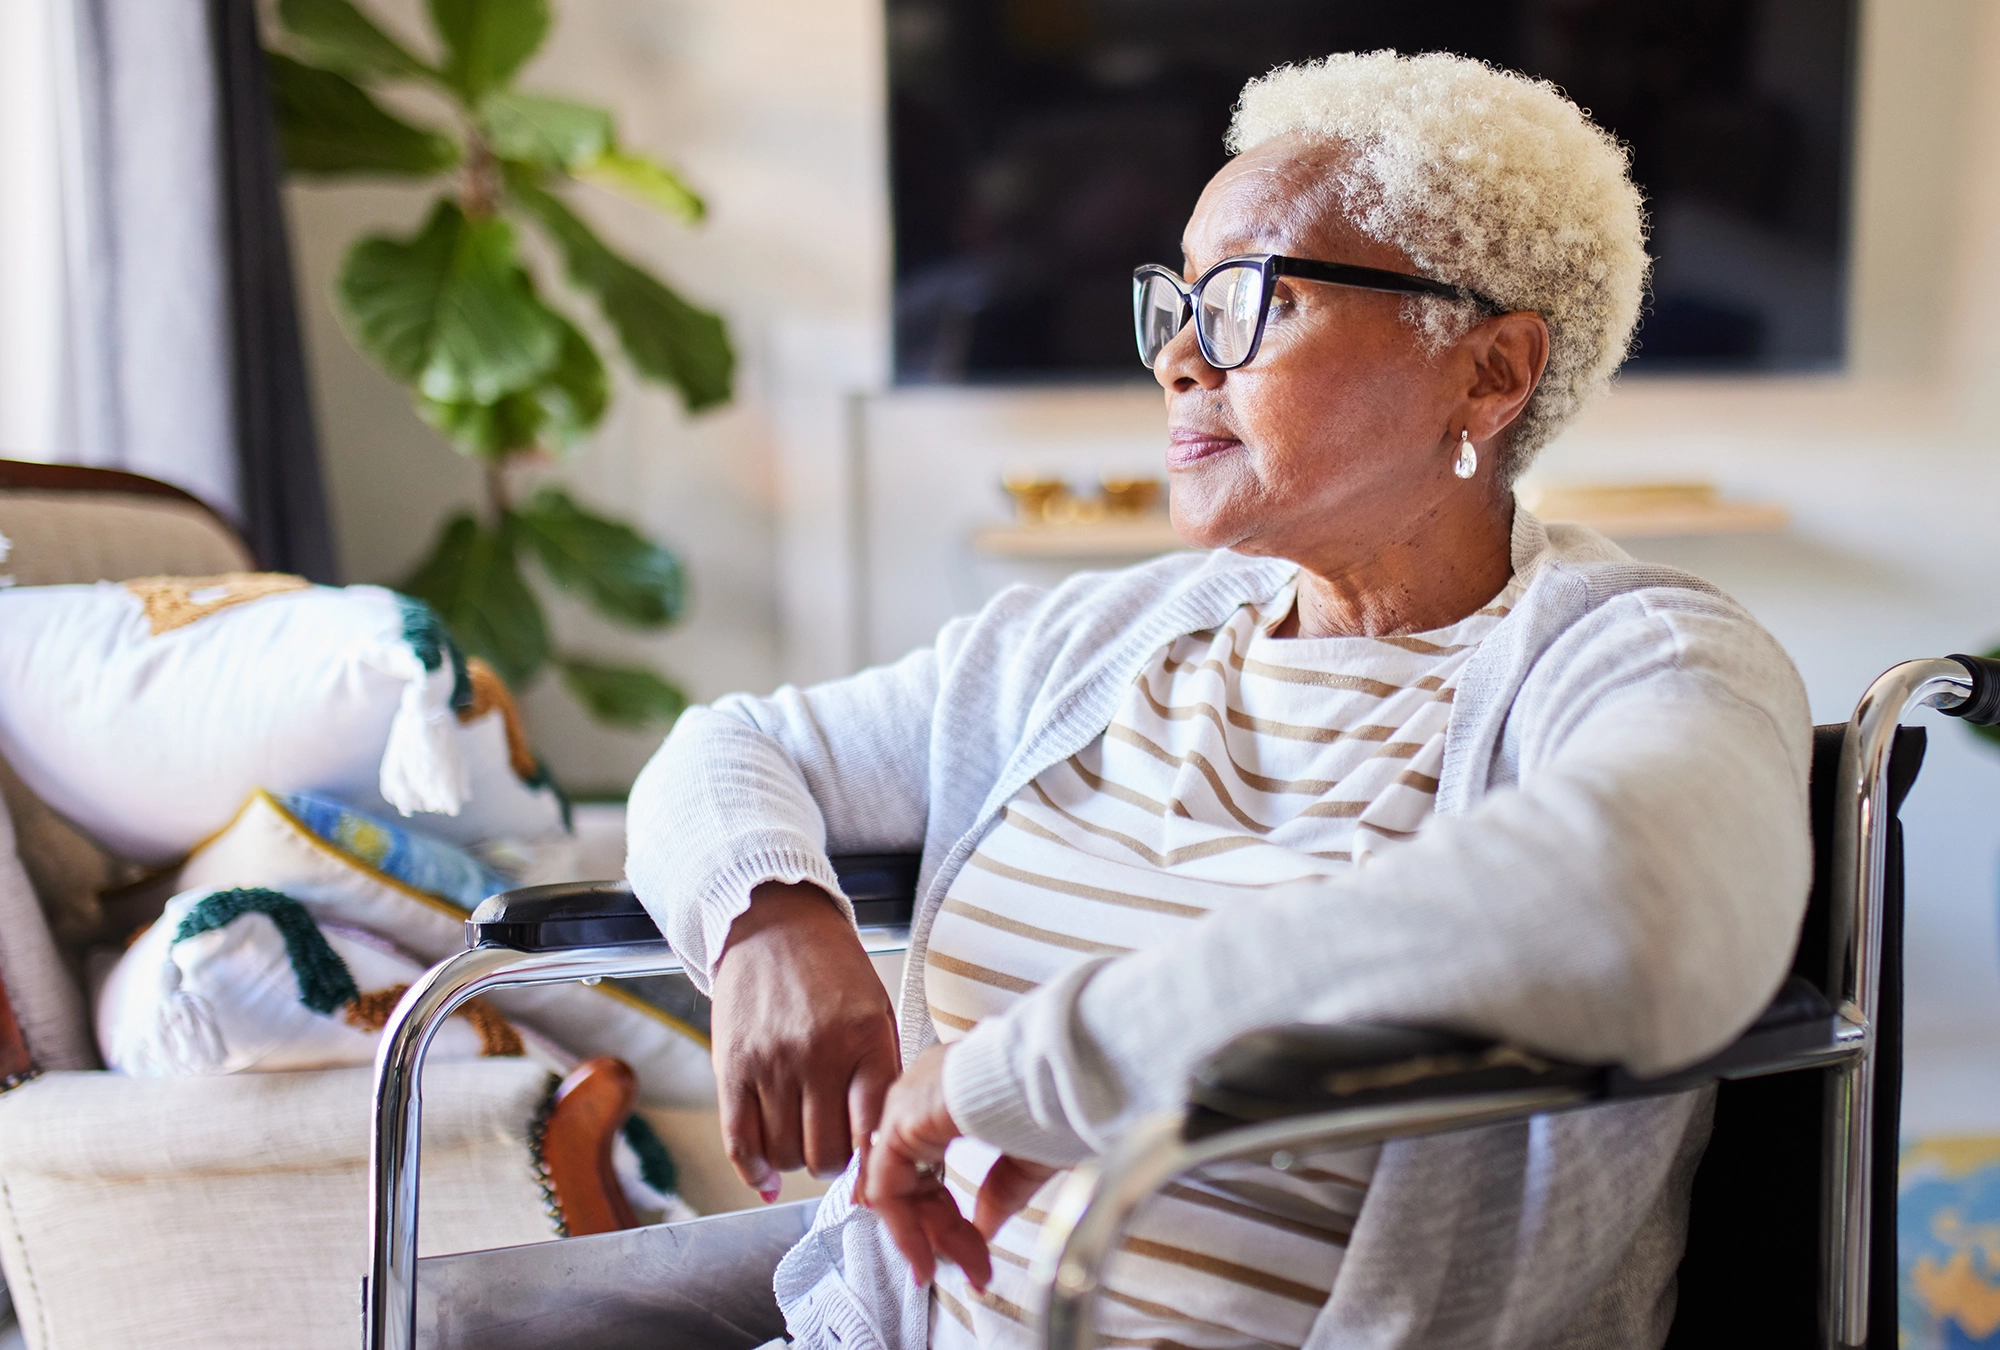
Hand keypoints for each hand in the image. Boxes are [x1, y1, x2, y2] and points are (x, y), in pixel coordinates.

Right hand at [710, 881, 900, 1198]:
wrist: (773, 923)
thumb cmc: (833, 972)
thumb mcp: (877, 1012)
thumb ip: (881, 1076)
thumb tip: (877, 1151)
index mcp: (865, 1039)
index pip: (872, 1131)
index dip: (876, 1165)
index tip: (876, 1172)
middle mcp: (818, 1054)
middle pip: (825, 1156)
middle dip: (834, 1164)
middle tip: (835, 1145)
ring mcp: (771, 1063)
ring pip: (784, 1155)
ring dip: (796, 1160)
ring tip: (803, 1137)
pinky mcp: (731, 1068)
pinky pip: (740, 1143)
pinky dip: (754, 1171)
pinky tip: (767, 1176)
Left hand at [861, 1044, 1056, 1289]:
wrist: (1064, 1075)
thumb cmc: (1063, 1098)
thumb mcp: (1032, 1156)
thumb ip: (1002, 1190)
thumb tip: (985, 1227)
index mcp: (955, 1088)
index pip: (932, 1166)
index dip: (951, 1218)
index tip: (975, 1257)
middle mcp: (924, 1090)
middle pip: (916, 1181)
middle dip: (945, 1234)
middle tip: (976, 1271)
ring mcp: (909, 1101)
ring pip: (900, 1186)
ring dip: (930, 1237)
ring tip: (964, 1269)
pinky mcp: (902, 1120)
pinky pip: (887, 1186)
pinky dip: (905, 1229)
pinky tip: (927, 1259)